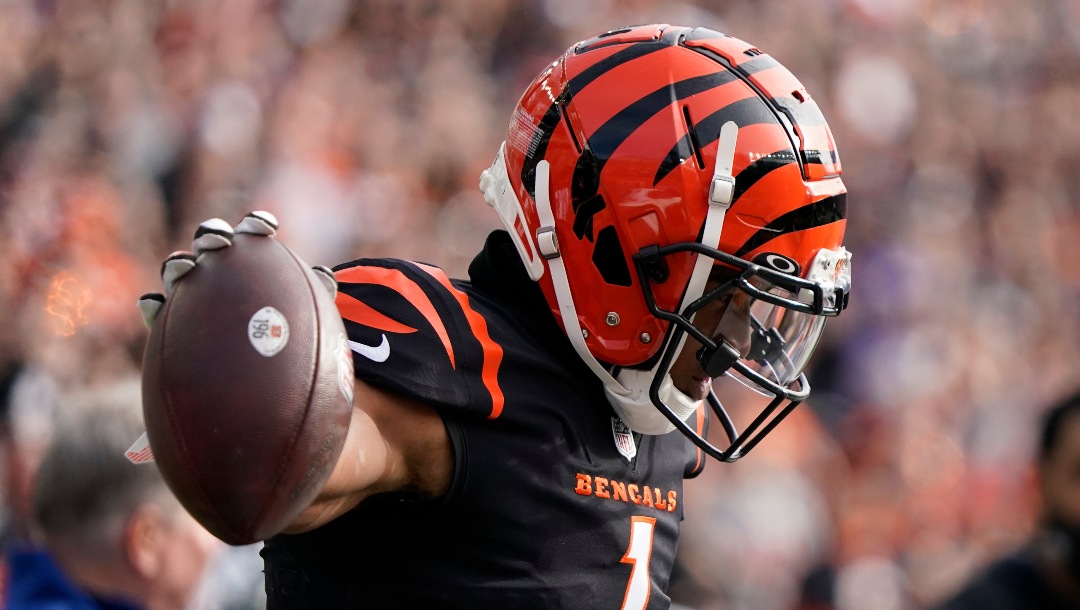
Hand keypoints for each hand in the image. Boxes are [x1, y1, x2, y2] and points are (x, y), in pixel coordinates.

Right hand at [137, 211, 338, 327]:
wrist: (262, 373)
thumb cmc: (289, 338)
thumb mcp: (309, 321)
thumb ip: (318, 297)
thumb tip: (325, 276)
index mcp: (252, 263)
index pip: (253, 235)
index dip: (256, 225)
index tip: (266, 228)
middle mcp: (220, 272)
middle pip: (209, 242)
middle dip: (212, 234)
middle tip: (221, 242)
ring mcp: (193, 295)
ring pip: (178, 272)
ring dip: (178, 264)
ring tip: (185, 268)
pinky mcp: (170, 323)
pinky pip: (157, 313)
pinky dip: (153, 304)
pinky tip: (153, 305)